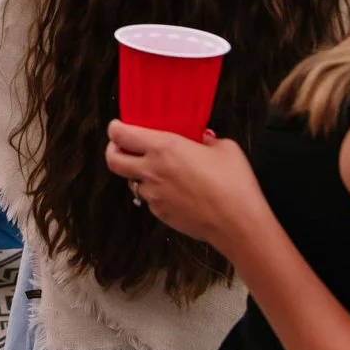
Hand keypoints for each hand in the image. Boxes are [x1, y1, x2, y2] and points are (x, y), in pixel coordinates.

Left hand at [103, 120, 269, 255]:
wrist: (236, 223)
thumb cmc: (233, 182)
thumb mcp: (224, 148)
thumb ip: (207, 140)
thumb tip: (202, 138)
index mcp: (163, 148)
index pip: (121, 135)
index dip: (115, 129)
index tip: (118, 126)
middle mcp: (151, 171)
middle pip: (113, 160)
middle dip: (113, 151)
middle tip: (122, 147)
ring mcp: (153, 195)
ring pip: (132, 181)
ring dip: (138, 174)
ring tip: (157, 170)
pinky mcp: (160, 214)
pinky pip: (149, 199)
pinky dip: (155, 192)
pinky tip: (174, 190)